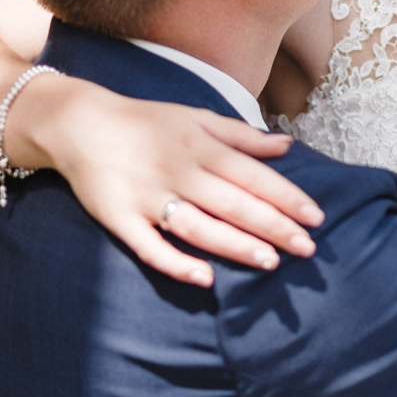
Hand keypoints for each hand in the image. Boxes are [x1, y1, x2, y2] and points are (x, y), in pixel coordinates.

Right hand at [10, 75, 323, 287]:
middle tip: (308, 249)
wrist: (79, 123)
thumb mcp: (196, 117)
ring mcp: (148, 196)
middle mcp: (178, 171)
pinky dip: (177, 263)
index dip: (287, 197)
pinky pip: (150, 247)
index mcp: (201, 146)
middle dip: (274, 226)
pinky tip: (205, 279)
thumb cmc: (146, 122)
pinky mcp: (120, 219)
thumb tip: (286, 145)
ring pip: (199, 226)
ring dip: (235, 245)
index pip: (253, 175)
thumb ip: (242, 136)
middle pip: (233, 202)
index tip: (317, 217)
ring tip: (270, 263)